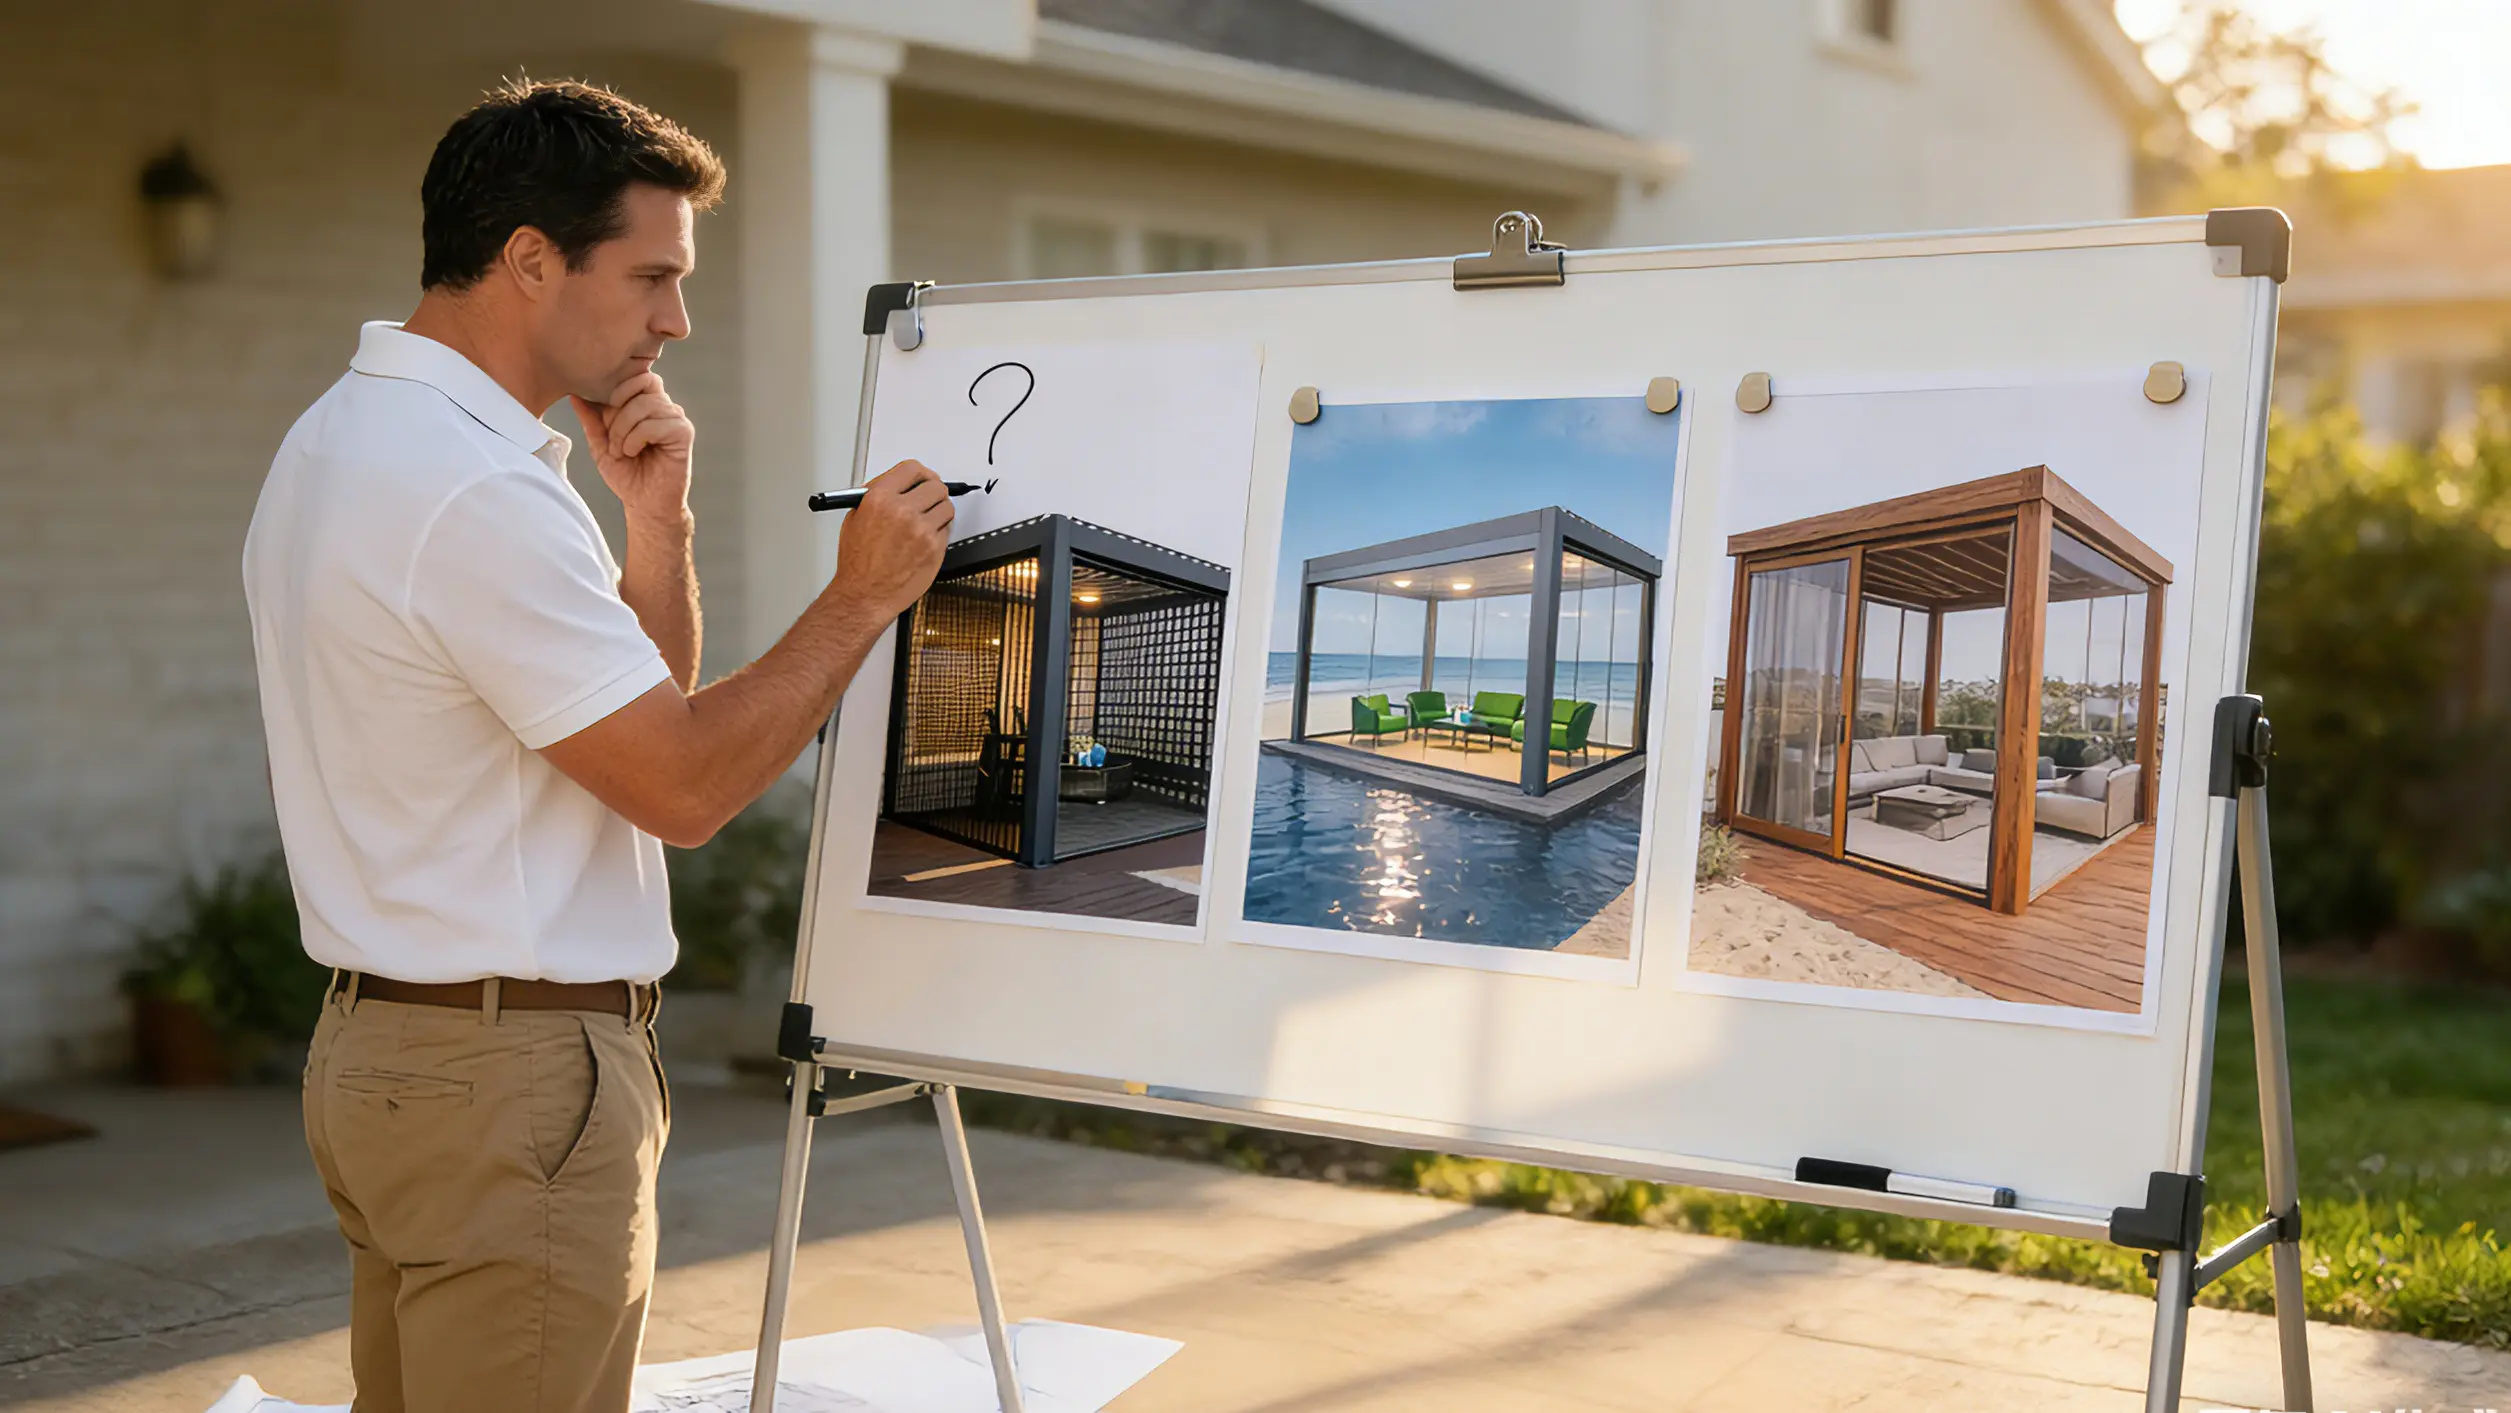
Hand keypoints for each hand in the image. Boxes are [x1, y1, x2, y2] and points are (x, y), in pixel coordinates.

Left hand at [572, 372, 691, 521]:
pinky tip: (633, 453)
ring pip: (645, 405)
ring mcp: (676, 419)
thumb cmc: (627, 476)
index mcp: (649, 405)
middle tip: (612, 441)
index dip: (618, 392)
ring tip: (621, 451)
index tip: (606, 419)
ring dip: (624, 430)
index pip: (638, 377)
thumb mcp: (600, 444)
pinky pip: (653, 424)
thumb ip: (591, 419)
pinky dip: (636, 439)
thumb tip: (574, 395)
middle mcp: (665, 408)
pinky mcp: (683, 434)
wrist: (645, 505)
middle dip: (617, 414)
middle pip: (640, 386)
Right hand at [831, 460, 952, 617]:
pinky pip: (947, 529)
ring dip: (939, 512)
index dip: (920, 473)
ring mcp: (921, 530)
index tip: (923, 479)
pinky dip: (939, 531)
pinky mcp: (934, 548)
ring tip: (924, 523)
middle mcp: (902, 511)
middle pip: (935, 485)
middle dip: (933, 492)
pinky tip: (923, 540)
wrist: (864, 595)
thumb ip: (877, 496)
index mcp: (879, 498)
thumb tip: (899, 484)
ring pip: (946, 507)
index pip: (912, 469)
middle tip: (928, 500)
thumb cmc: (858, 563)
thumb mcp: (855, 518)